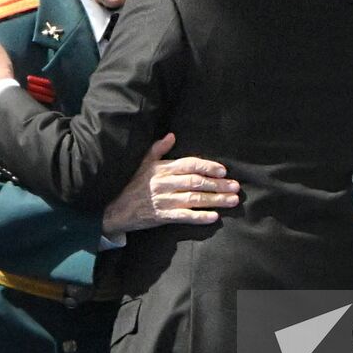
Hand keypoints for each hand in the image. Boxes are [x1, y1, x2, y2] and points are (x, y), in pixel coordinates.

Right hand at [102, 133, 238, 234]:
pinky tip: (213, 217)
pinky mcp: (162, 217)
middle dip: (217, 184)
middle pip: (196, 182)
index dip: (207, 166)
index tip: (223, 170)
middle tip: (235, 186)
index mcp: (162, 168)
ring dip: (215, 200)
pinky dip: (199, 217)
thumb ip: (158, 149)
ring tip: (232, 201)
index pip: (189, 164)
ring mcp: (164, 201)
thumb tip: (172, 135)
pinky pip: (184, 217)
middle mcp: (164, 183)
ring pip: (194, 199)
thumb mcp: (143, 164)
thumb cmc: (133, 185)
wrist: (116, 210)